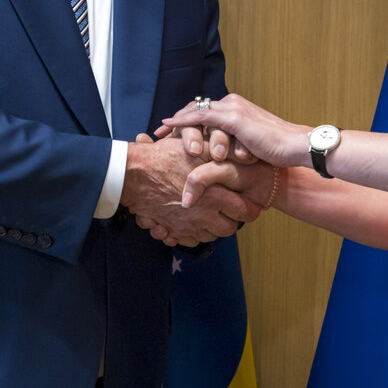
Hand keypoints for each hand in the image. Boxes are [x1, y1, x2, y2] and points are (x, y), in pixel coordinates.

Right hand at [136, 159, 276, 243]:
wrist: (134, 174)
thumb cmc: (166, 158)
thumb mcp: (199, 147)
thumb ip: (223, 151)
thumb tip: (243, 154)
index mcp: (215, 196)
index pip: (244, 210)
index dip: (251, 208)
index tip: (253, 204)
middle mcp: (203, 215)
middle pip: (230, 228)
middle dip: (234, 220)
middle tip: (235, 211)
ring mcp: (187, 225)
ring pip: (211, 236)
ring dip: (215, 227)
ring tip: (215, 214)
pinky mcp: (173, 229)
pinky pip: (192, 240)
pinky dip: (197, 233)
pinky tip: (197, 220)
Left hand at [157, 93, 310, 167]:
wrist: (296, 147)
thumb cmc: (277, 151)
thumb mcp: (250, 144)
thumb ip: (236, 142)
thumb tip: (224, 154)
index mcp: (238, 108)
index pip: (206, 110)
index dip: (187, 119)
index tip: (171, 131)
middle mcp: (233, 103)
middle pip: (197, 107)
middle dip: (177, 118)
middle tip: (158, 131)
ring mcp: (233, 108)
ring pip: (196, 111)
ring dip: (178, 123)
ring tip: (161, 133)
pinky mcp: (234, 118)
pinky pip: (201, 117)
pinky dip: (183, 121)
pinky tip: (169, 126)